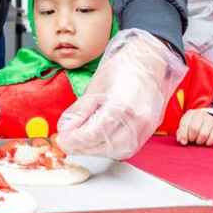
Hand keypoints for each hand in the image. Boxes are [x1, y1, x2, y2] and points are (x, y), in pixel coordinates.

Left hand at [56, 29, 187, 159]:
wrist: (150, 61)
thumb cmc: (123, 68)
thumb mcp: (95, 86)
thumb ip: (79, 111)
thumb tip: (65, 130)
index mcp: (122, 105)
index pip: (93, 134)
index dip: (74, 140)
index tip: (62, 139)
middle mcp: (137, 120)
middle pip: (106, 146)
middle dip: (82, 147)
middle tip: (67, 141)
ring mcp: (146, 127)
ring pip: (118, 152)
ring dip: (96, 150)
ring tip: (81, 140)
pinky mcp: (149, 131)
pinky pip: (128, 148)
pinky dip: (110, 147)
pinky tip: (98, 140)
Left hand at [176, 109, 212, 145]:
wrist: (208, 119)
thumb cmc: (193, 124)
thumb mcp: (186, 126)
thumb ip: (181, 133)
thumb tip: (182, 141)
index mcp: (190, 113)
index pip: (184, 124)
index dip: (183, 135)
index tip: (184, 142)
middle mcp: (200, 114)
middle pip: (194, 128)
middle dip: (192, 138)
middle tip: (192, 140)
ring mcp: (210, 119)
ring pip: (204, 134)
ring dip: (200, 141)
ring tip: (198, 141)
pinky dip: (208, 142)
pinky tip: (206, 142)